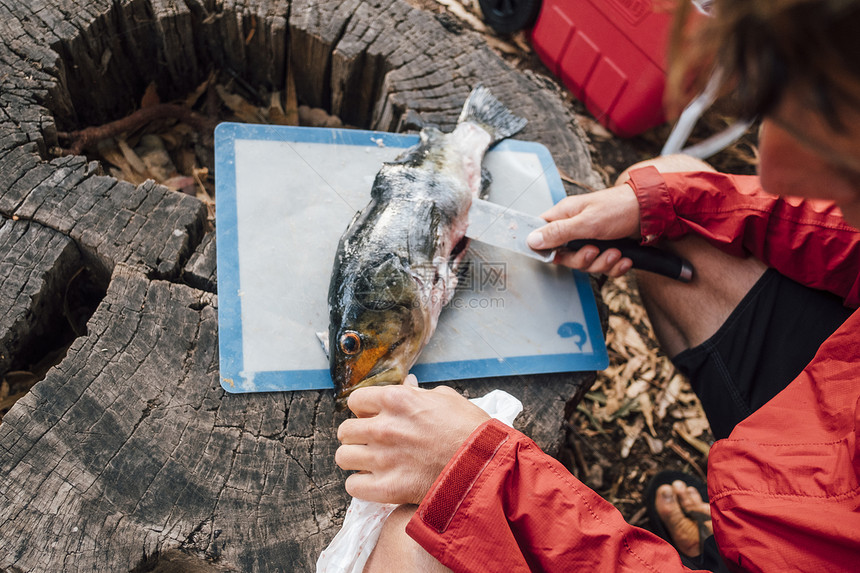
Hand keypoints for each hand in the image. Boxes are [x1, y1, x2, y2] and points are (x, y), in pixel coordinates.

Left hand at [335, 375, 490, 503]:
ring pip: (343, 457)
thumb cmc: (471, 430)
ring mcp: (383, 459)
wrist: (486, 465)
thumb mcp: (445, 398)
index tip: (372, 417)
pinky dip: (361, 485)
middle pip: (345, 430)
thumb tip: (408, 388)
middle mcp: (384, 427)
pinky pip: (353, 486)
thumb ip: (417, 393)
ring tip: (370, 463)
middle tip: (372, 442)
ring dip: (355, 459)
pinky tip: (374, 482)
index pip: (355, 401)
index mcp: (396, 400)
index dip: (363, 409)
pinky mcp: (387, 488)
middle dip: (357, 435)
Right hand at [526, 183, 640, 275]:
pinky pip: (602, 267)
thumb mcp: (587, 222)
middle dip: (583, 259)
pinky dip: (615, 266)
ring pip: (585, 264)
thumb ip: (558, 232)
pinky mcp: (606, 249)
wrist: (653, 213)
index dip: (545, 247)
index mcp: (565, 215)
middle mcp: (575, 228)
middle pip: (565, 256)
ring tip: (616, 253)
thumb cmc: (620, 208)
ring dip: (602, 263)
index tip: (556, 254)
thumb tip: (531, 239)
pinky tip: (624, 258)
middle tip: (595, 250)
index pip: (542, 234)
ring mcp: (591, 240)